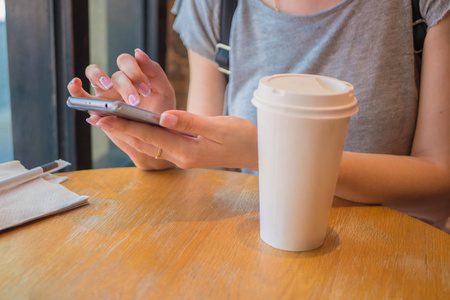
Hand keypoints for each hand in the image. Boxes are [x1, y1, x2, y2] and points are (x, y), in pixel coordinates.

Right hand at [68, 48, 174, 112]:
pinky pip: (80, 95)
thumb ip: (154, 70)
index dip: (135, 72)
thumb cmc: (159, 113)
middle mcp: (118, 81)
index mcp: (134, 75)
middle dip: (126, 86)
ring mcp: (105, 93)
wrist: (156, 137)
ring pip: (93, 73)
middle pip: (115, 73)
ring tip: (108, 87)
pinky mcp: (96, 108)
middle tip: (134, 101)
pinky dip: (75, 88)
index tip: (146, 91)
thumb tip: (137, 51)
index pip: (128, 62)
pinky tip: (76, 84)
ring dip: (99, 77)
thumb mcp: (164, 91)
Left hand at [94, 110, 258, 170]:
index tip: (103, 117)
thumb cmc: (242, 138)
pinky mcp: (186, 150)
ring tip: (108, 121)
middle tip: (95, 118)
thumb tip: (163, 116)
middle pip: (144, 142)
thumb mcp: (217, 128)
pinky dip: (144, 133)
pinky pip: (159, 142)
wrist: (257, 152)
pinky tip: (136, 125)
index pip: (149, 136)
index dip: (125, 125)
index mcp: (186, 152)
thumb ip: (190, 122)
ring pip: (149, 143)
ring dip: (128, 132)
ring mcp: (183, 155)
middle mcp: (180, 156)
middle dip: (119, 129)